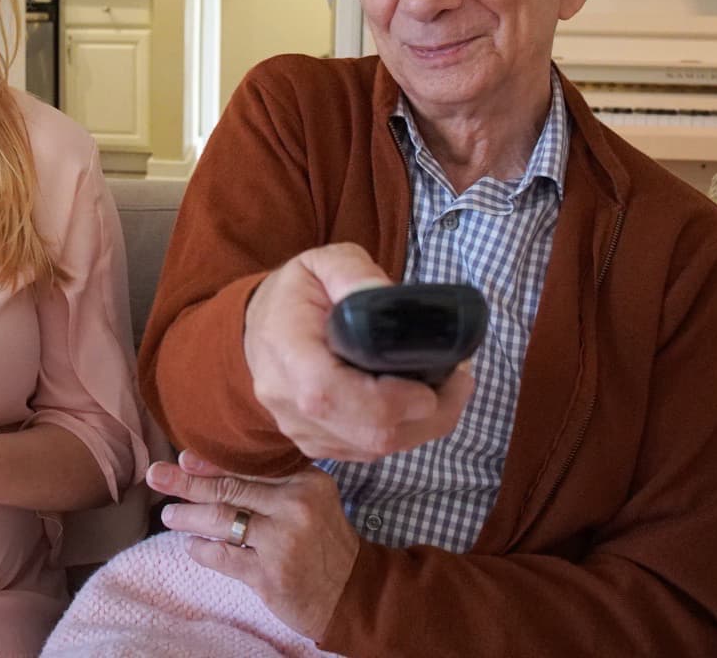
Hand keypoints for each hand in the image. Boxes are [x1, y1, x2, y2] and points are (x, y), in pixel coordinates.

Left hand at [148, 450, 357, 642]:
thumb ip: (271, 480)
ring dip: (188, 517)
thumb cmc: (322, 539)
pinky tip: (192, 546)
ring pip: (222, 521)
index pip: (248, 466)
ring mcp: (282, 542)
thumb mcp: (310, 498)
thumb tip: (204, 463)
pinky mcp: (270, 575)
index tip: (183, 458)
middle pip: (229, 489)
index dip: (211, 462)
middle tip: (156, 476)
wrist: (352, 593)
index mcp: (305, 480)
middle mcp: (294, 506)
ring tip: (169, 515)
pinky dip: (203, 550)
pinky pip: (225, 557)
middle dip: (186, 483)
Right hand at [243, 244, 474, 460]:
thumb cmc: (295, 295)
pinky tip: (415, 401)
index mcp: (287, 353)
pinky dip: (402, 432)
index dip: (389, 399)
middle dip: (427, 415)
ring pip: (374, 448)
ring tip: (445, 387)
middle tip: (459, 380)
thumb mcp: (322, 264)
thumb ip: (354, 274)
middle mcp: (289, 403)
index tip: (431, 382)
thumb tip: (392, 299)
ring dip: (421, 426)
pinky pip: (369, 451)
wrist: (257, 329)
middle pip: (367, 433)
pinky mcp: (316, 444)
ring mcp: (301, 430)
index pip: (333, 394)